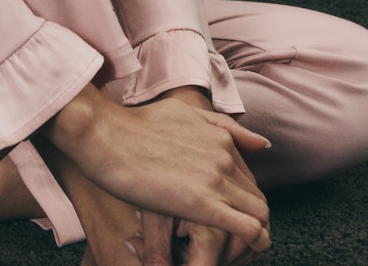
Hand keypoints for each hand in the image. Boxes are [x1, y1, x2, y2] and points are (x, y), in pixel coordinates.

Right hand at [110, 88, 268, 264]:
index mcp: (220, 138)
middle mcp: (224, 156)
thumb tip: (263, 144)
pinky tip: (230, 252)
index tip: (222, 215)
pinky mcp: (203, 204)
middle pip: (257, 198)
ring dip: (251, 236)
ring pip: (260, 215)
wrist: (104, 134)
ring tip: (229, 249)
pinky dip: (249, 244)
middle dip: (249, 221)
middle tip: (225, 238)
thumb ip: (223, 128)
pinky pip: (249, 230)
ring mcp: (215, 179)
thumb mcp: (182, 115)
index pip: (250, 178)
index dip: (240, 201)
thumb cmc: (134, 125)